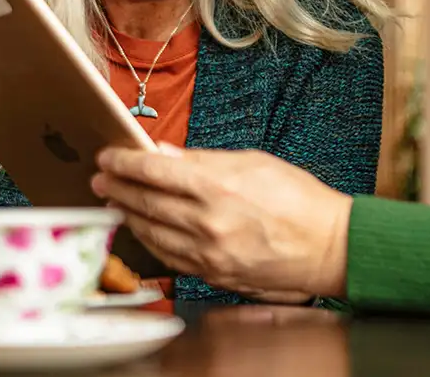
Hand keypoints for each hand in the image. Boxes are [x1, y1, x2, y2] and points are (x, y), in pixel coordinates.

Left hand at [91, 144, 351, 298]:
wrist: (328, 247)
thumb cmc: (299, 200)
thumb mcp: (253, 162)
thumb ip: (204, 159)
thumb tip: (165, 153)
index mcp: (218, 187)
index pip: (154, 172)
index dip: (125, 163)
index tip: (108, 157)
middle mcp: (207, 223)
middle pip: (146, 203)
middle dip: (117, 188)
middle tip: (101, 178)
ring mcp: (208, 254)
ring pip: (151, 233)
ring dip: (128, 215)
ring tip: (115, 201)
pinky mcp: (213, 275)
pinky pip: (169, 258)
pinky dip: (150, 241)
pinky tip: (143, 229)